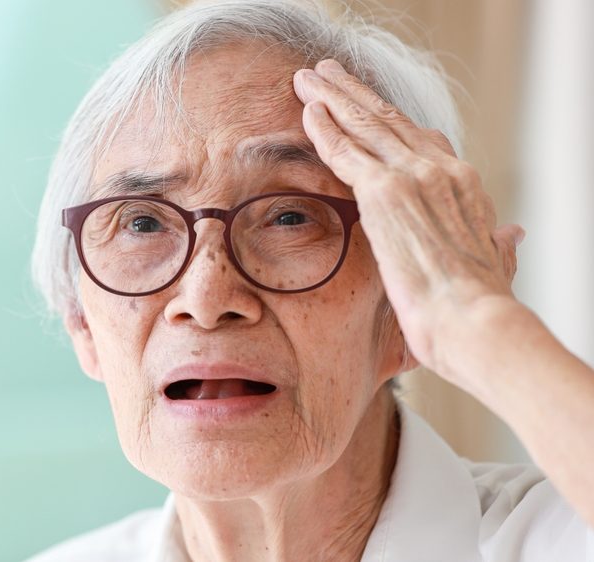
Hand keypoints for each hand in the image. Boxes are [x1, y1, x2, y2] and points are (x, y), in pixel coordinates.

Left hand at [292, 59, 523, 377]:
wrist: (473, 320)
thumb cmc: (480, 308)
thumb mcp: (495, 266)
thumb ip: (498, 245)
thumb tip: (512, 235)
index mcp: (464, 186)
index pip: (423, 140)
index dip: (392, 122)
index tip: (371, 108)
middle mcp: (440, 171)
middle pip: (389, 120)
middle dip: (355, 95)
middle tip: (328, 75)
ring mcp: (412, 177)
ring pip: (364, 125)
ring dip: (332, 98)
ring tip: (307, 79)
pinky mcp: (383, 193)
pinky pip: (346, 151)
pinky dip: (325, 128)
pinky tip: (307, 110)